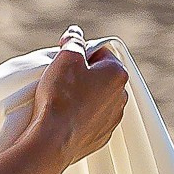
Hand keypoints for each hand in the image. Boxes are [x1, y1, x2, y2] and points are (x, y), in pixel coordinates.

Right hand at [27, 30, 128, 168]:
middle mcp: (120, 96)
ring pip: (97, 99)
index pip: (101, 53)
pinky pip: (91, 120)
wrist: (53, 140)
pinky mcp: (101, 136)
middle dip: (83, 76)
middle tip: (62, 80)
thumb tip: (75, 33)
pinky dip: (80, 117)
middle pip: (100, 77)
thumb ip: (73, 41)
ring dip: (83, 97)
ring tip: (62, 100)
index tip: (64, 61)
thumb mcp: (66, 58)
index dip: (81, 54)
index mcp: (117, 74)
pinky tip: (65, 117)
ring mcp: (112, 119)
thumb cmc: (61, 97)